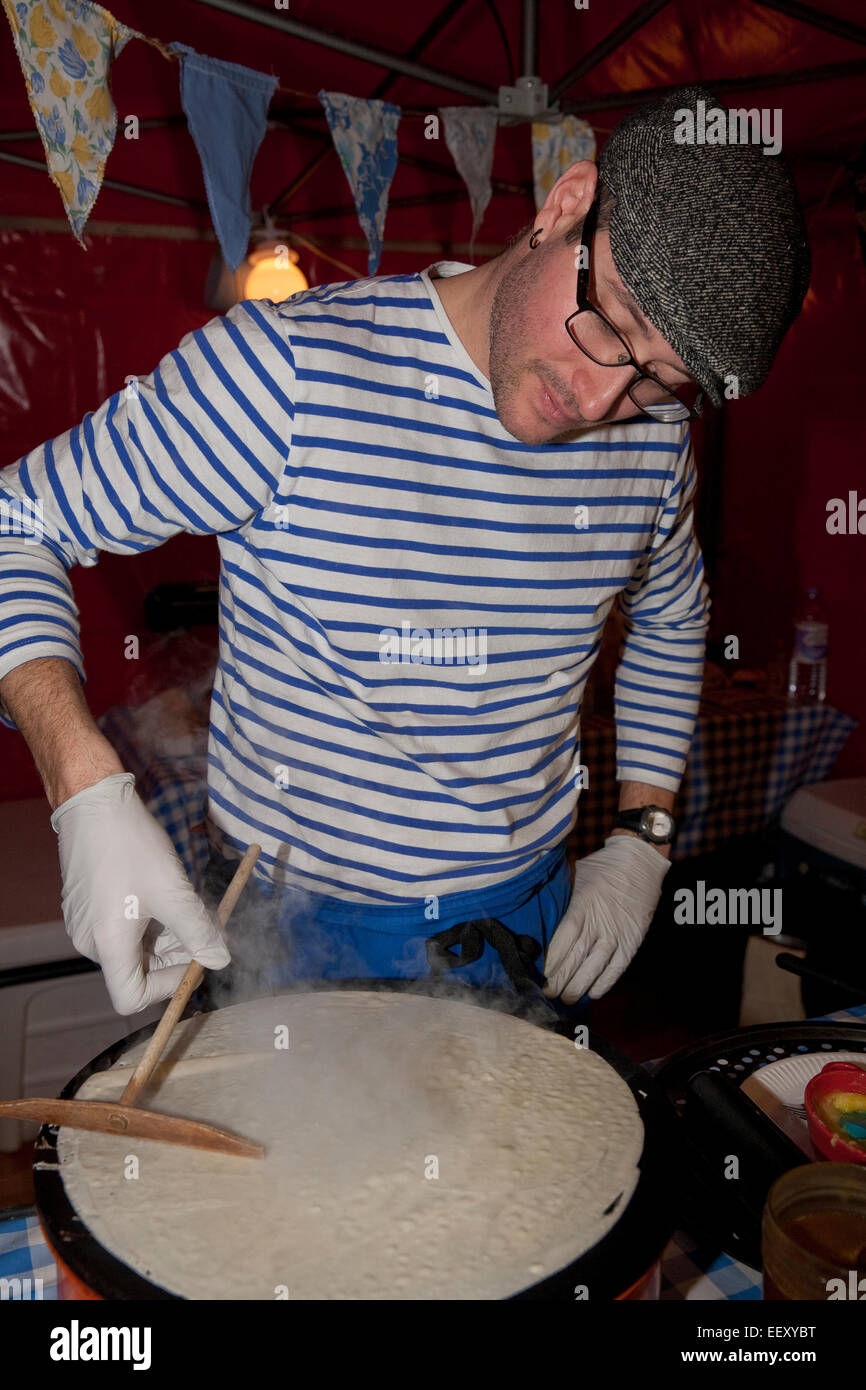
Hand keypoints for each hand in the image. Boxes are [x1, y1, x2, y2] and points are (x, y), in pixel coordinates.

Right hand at [51, 773, 229, 1014]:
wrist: (94, 803)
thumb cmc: (130, 845)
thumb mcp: (173, 891)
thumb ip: (199, 931)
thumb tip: (220, 961)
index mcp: (107, 944)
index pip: (132, 996)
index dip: (167, 986)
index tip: (194, 958)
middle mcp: (90, 940)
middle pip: (136, 970)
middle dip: (174, 952)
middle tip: (200, 923)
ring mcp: (86, 922)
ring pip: (133, 946)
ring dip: (164, 933)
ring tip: (182, 899)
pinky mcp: (88, 905)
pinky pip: (123, 926)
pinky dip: (149, 918)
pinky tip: (162, 890)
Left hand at [543, 834, 669, 1002]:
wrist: (641, 861)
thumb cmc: (605, 865)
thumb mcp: (579, 875)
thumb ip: (567, 897)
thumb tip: (549, 913)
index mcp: (582, 906)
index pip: (564, 939)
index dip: (553, 960)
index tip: (543, 974)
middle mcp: (599, 923)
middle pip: (576, 957)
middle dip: (561, 979)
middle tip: (549, 994)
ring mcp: (617, 933)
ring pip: (595, 967)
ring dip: (579, 986)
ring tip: (567, 998)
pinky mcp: (633, 940)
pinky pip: (618, 967)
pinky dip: (606, 982)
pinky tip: (593, 993)